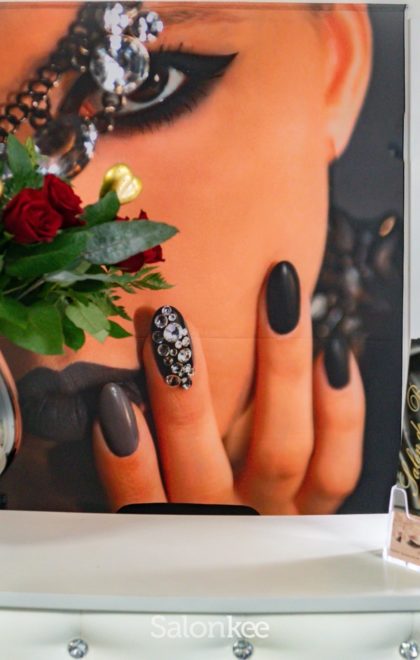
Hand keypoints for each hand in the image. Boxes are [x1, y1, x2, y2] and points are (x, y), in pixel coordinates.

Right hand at [93, 262, 364, 513]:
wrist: (256, 533)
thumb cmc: (193, 484)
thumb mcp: (160, 480)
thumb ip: (141, 442)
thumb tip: (126, 366)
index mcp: (171, 523)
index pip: (139, 501)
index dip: (126, 459)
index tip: (115, 395)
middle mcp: (224, 523)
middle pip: (204, 468)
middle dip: (184, 398)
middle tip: (171, 325)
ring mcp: (278, 513)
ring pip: (280, 451)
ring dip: (278, 371)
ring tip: (276, 300)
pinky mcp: (321, 504)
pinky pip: (337, 464)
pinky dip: (338, 409)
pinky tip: (332, 354)